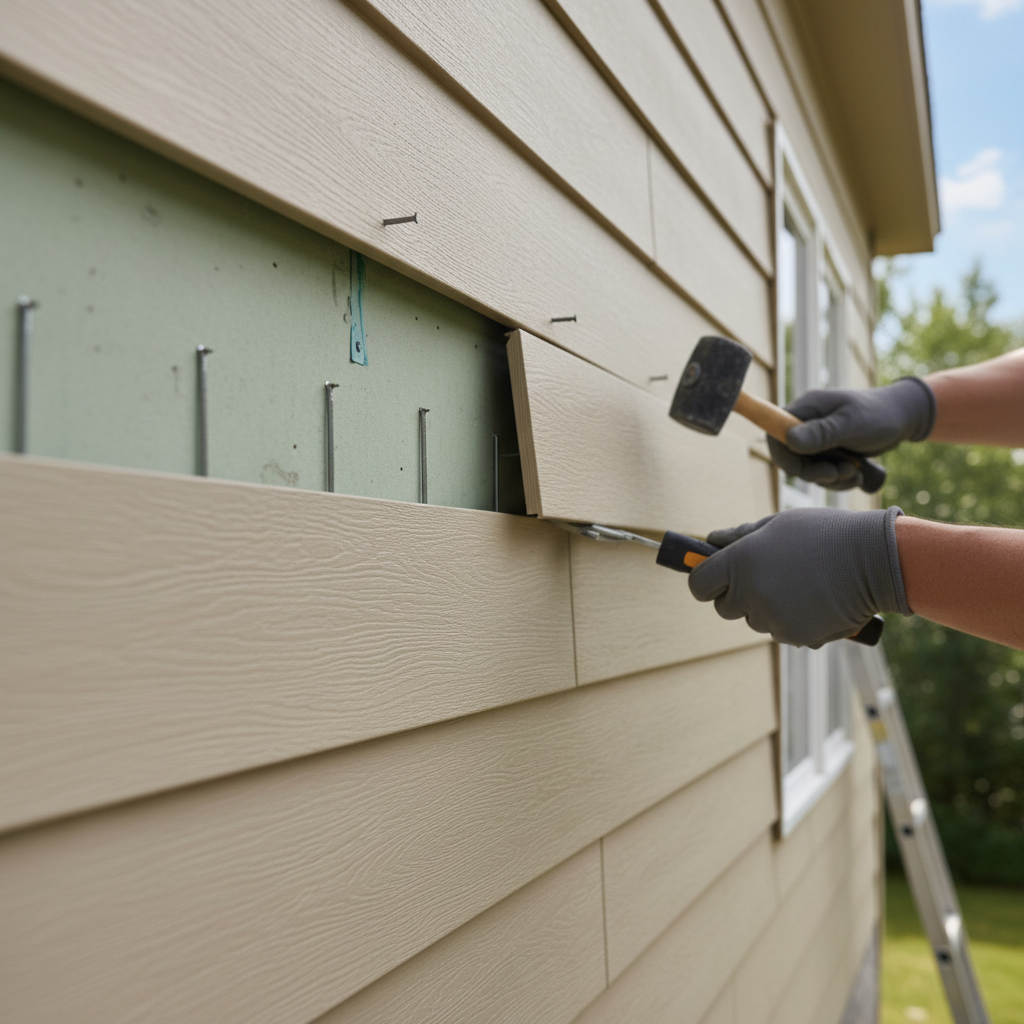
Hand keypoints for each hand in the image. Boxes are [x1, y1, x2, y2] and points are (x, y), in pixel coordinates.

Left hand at [688, 506, 911, 647]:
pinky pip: (782, 631)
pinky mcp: (795, 636)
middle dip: (738, 595)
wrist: (875, 559)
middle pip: (724, 607)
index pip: (698, 585)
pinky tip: (815, 599)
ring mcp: (772, 618)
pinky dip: (792, 620)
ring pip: (755, 620)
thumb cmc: (825, 534)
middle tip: (767, 576)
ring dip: (767, 607)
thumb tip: (710, 540)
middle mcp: (750, 593)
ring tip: (800, 583)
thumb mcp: (779, 524)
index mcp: (740, 562)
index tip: (716, 576)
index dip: (706, 580)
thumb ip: (740, 536)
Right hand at [767, 377, 934, 489]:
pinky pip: (823, 474)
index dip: (784, 457)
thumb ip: (821, 433)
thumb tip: (789, 441)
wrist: (906, 418)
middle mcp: (807, 424)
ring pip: (808, 470)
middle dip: (816, 473)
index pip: (776, 435)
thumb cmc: (880, 415)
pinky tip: (857, 474)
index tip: (804, 472)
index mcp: (806, 409)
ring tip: (855, 472)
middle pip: (792, 458)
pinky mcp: (829, 452)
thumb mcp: (852, 424)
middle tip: (842, 473)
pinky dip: (838, 480)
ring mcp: (817, 439)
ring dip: (831, 479)